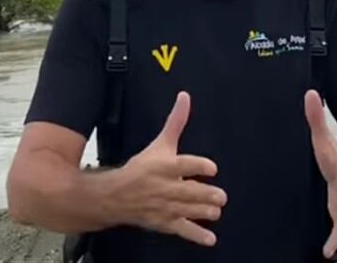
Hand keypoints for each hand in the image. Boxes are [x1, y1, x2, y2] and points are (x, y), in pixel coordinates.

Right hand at [115, 91, 227, 245]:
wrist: (115, 195)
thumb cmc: (141, 168)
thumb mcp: (159, 143)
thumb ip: (176, 122)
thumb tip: (185, 97)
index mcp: (164, 166)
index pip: (183, 164)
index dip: (198, 166)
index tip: (212, 168)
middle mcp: (165, 186)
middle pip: (188, 191)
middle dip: (206, 194)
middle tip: (221, 195)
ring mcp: (165, 206)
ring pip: (187, 209)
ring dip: (204, 212)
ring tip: (216, 210)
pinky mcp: (165, 222)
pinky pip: (182, 229)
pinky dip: (197, 235)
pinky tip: (210, 238)